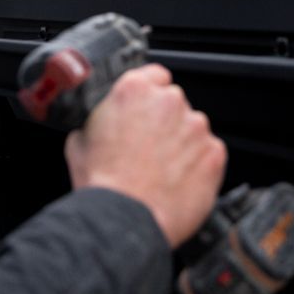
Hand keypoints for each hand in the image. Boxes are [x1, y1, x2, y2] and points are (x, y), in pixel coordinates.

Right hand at [64, 64, 225, 248]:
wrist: (126, 219)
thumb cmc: (103, 183)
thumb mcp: (79, 140)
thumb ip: (97, 120)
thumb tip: (100, 123)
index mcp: (134, 89)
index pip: (154, 74)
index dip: (149, 94)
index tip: (146, 109)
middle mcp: (169, 101)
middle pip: (173, 102)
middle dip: (164, 121)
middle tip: (148, 148)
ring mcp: (195, 126)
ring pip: (192, 128)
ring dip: (181, 143)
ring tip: (162, 171)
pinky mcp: (215, 153)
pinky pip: (208, 153)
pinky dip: (198, 165)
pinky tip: (178, 182)